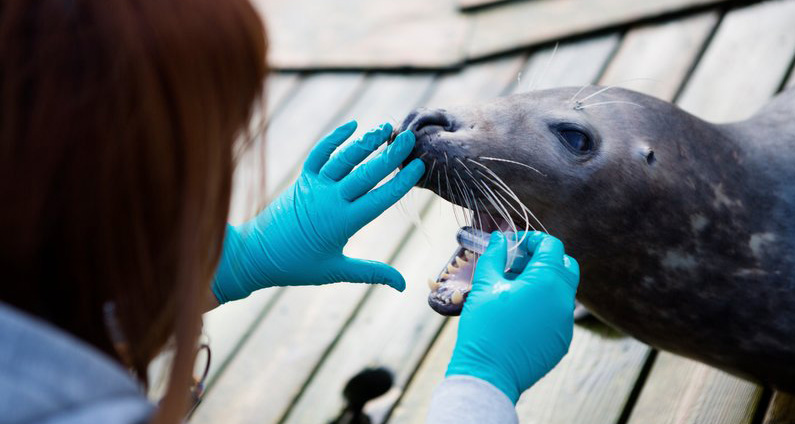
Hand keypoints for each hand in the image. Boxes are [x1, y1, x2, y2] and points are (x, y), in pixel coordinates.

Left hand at [212, 121, 424, 302]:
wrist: (256, 254)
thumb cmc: (298, 266)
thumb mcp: (337, 271)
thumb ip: (372, 272)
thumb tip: (403, 285)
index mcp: (342, 223)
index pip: (379, 198)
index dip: (400, 182)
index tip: (418, 166)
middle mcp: (330, 200)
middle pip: (365, 173)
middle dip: (390, 155)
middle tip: (410, 137)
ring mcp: (314, 187)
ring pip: (344, 159)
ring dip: (366, 143)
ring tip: (385, 128)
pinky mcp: (302, 180)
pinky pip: (319, 154)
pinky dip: (334, 139)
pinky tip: (352, 126)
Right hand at [446, 231, 579, 402]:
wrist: (488, 374)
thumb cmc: (484, 327)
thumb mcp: (485, 285)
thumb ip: (495, 256)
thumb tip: (500, 239)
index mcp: (547, 281)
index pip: (552, 246)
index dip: (533, 240)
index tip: (515, 244)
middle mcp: (563, 300)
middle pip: (566, 266)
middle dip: (544, 259)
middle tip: (518, 263)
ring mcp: (566, 322)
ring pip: (563, 290)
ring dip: (544, 282)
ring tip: (514, 288)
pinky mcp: (562, 340)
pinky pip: (558, 313)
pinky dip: (544, 305)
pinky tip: (519, 312)